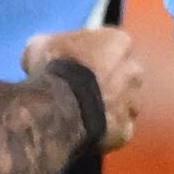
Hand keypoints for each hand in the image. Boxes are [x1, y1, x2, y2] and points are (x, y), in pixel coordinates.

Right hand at [22, 23, 144, 151]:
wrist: (58, 109)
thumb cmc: (51, 70)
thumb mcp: (39, 46)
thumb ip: (50, 47)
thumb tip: (39, 57)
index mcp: (118, 42)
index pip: (110, 46)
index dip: (89, 56)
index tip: (74, 64)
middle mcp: (134, 70)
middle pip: (122, 75)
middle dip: (104, 81)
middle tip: (79, 90)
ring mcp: (133, 102)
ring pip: (122, 105)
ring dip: (106, 107)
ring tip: (79, 113)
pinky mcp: (126, 130)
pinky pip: (116, 129)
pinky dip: (103, 130)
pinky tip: (84, 129)